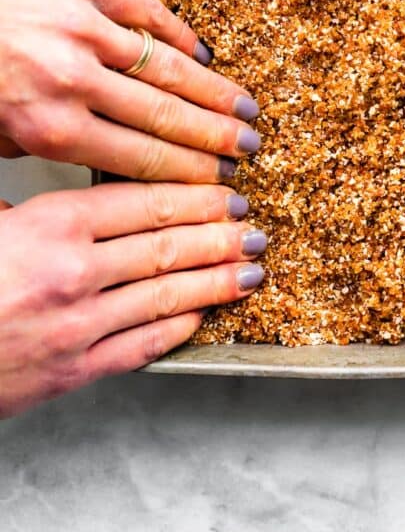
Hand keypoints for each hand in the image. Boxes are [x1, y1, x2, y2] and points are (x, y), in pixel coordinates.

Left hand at [0, 0, 259, 180]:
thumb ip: (33, 152)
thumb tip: (85, 171)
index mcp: (46, 124)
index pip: (139, 157)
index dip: (188, 174)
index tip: (218, 183)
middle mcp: (72, 76)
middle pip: (165, 117)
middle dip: (214, 139)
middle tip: (250, 149)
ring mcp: (80, 23)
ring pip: (165, 65)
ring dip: (212, 91)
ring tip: (245, 109)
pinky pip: (145, 10)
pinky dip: (178, 33)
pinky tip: (203, 52)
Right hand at [0, 182, 266, 417]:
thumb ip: (26, 197)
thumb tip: (71, 160)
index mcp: (49, 225)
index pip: (145, 200)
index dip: (195, 194)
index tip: (226, 188)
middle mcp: (73, 273)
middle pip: (168, 244)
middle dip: (220, 232)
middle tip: (253, 224)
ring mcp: (79, 326)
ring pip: (169, 294)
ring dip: (218, 278)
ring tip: (252, 266)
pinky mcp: (76, 371)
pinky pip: (144, 344)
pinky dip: (180, 325)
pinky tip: (205, 311)